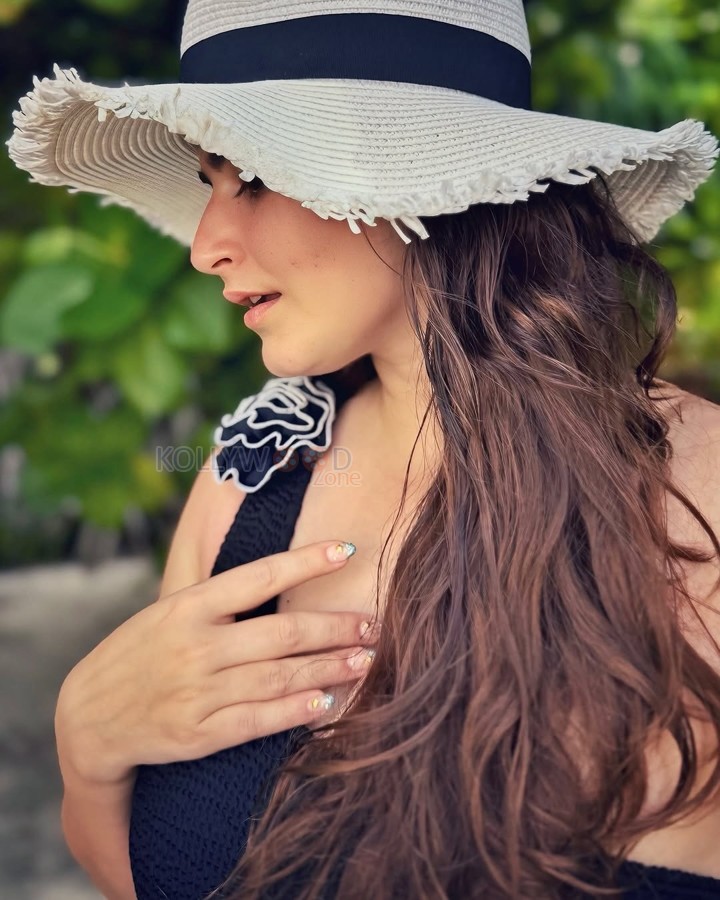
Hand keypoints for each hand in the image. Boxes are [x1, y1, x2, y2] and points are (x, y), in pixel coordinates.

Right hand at [55, 540, 378, 785]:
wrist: (89, 718)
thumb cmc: (138, 654)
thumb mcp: (167, 611)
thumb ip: (217, 597)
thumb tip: (279, 574)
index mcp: (189, 607)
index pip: (258, 577)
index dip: (306, 562)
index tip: (347, 551)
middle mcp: (196, 646)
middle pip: (281, 633)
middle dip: (334, 627)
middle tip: (372, 625)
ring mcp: (198, 692)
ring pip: (278, 676)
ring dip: (328, 668)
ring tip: (364, 660)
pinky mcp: (199, 734)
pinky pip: (258, 720)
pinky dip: (295, 711)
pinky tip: (327, 702)